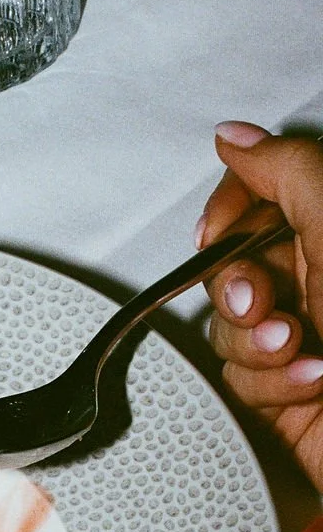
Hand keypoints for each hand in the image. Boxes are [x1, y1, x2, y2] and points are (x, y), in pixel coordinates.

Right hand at [197, 122, 322, 493]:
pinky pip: (236, 379)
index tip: (219, 230)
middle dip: (237, 287)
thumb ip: (286, 170)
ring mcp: (297, 336)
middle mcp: (315, 278)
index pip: (259, 192)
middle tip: (264, 303)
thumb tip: (234, 137)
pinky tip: (311, 383)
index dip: (229, 208)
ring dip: (255, 343)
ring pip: (225, 327)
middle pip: (229, 263)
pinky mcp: (282, 394)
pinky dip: (269, 384)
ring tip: (301, 350)